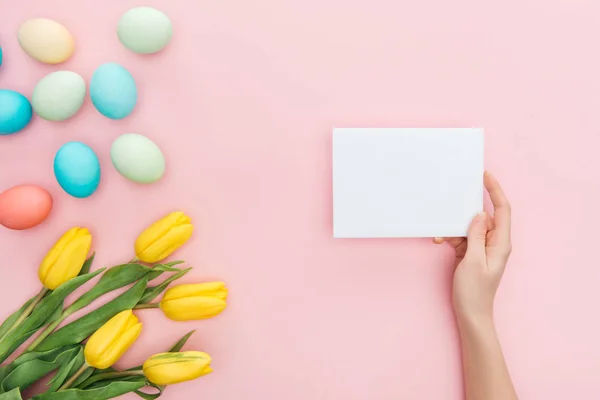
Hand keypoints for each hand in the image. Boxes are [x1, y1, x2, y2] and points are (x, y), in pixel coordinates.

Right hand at [434, 171, 511, 322]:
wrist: (471, 314)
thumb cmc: (474, 291)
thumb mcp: (473, 260)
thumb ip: (477, 235)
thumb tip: (480, 213)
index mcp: (501, 243)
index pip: (503, 210)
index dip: (496, 191)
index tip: (485, 176)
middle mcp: (494, 243)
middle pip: (484, 216)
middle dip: (467, 208)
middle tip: (454, 197)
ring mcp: (482, 248)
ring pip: (469, 227)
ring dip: (454, 227)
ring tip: (440, 233)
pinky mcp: (471, 253)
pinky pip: (461, 237)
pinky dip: (450, 237)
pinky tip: (439, 240)